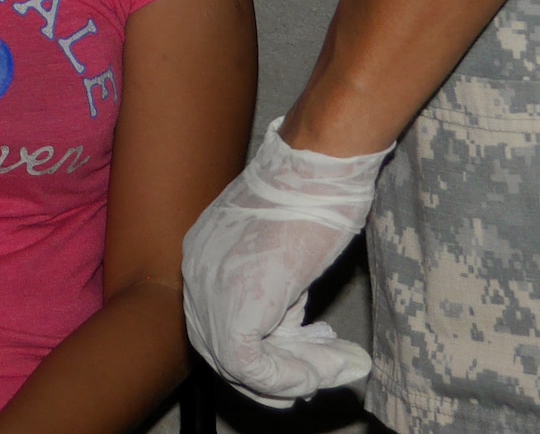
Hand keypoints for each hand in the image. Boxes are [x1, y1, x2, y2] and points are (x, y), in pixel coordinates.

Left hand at [181, 118, 389, 407]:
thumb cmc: (314, 188)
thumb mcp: (283, 244)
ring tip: (343, 364)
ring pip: (240, 366)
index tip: (311, 348)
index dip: (267, 346)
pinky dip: (295, 376)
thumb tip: (289, 326)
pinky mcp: (233, 310)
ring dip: (298, 374)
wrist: (320, 163)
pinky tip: (332, 363)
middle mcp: (196, 271)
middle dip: (279, 368)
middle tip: (324, 370)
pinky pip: (254, 368)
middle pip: (224, 348)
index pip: (221, 319)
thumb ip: (275, 285)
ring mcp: (210, 291)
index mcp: (202, 250)